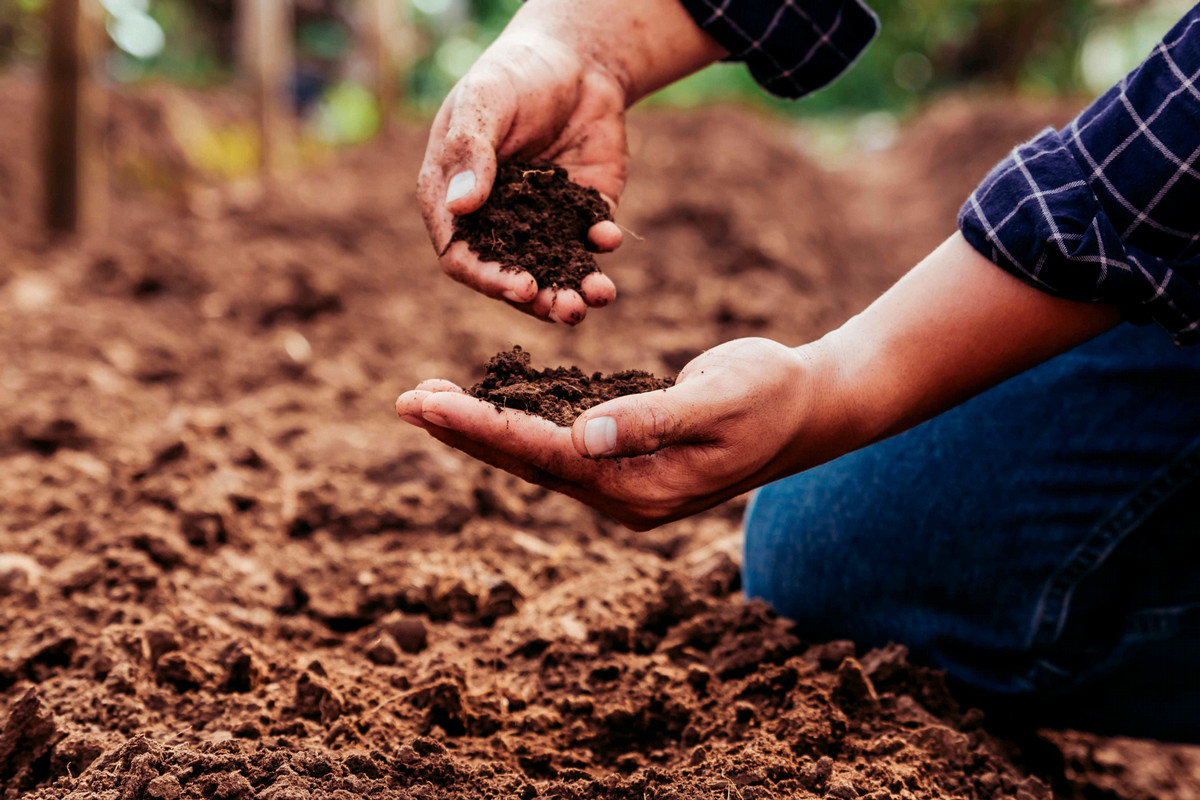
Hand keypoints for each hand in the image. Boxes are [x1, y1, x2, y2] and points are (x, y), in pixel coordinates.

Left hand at [395, 339, 824, 529]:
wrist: (806, 408)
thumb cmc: (770, 396)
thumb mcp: (719, 399)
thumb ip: (653, 418)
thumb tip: (585, 435)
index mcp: (640, 487)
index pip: (545, 455)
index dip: (482, 427)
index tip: (427, 404)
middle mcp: (622, 494)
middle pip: (526, 462)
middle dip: (463, 432)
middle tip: (404, 401)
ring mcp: (623, 480)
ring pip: (535, 454)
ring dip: (481, 428)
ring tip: (428, 401)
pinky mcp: (624, 459)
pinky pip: (557, 443)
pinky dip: (517, 422)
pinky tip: (486, 404)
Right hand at [417, 28, 625, 324]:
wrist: (575, 58)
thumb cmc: (513, 74)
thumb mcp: (484, 103)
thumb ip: (471, 152)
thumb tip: (459, 205)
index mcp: (456, 200)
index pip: (462, 256)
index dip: (489, 278)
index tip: (521, 289)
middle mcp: (497, 220)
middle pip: (511, 275)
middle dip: (540, 299)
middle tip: (568, 310)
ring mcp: (541, 219)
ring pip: (555, 268)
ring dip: (575, 288)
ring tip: (598, 296)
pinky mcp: (583, 209)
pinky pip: (591, 239)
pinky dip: (602, 243)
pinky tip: (608, 235)